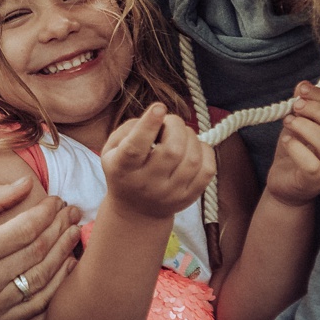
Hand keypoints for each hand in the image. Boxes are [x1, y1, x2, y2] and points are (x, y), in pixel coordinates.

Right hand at [0, 178, 81, 319]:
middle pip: (36, 252)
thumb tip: (27, 184)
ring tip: (74, 231)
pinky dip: (58, 281)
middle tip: (72, 211)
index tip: (56, 200)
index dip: (45, 213)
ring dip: (64, 252)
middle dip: (59, 227)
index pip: (22, 231)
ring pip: (41, 277)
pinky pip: (36, 302)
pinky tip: (68, 262)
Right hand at [101, 103, 216, 218]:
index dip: (148, 125)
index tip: (159, 107)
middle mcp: (147, 184)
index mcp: (123, 169)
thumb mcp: (111, 150)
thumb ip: (129, 128)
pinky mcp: (189, 197)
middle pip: (172, 150)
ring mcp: (171, 193)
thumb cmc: (124, 171)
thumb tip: (158, 116)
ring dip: (190, 137)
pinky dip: (204, 151)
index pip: (135, 148)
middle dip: (175, 126)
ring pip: (193, 159)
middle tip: (169, 123)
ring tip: (180, 136)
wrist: (136, 211)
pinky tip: (193, 149)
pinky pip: (208, 170)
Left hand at [265, 82, 319, 205]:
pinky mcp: (316, 182)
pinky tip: (286, 141)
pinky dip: (297, 149)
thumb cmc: (296, 151)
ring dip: (306, 127)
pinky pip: (312, 166)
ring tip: (288, 121)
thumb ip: (302, 106)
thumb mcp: (298, 123)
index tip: (301, 88)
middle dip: (318, 110)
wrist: (285, 184)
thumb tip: (302, 85)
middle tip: (295, 105)